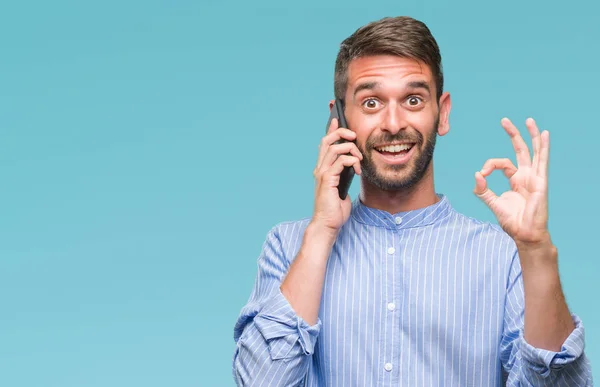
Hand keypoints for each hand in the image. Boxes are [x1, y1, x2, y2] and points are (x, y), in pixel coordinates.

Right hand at [312, 117, 361, 234]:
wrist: (328, 224)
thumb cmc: (335, 209)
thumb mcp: (343, 187)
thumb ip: (344, 174)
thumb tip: (353, 164)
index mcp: (323, 169)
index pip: (325, 143)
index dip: (331, 129)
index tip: (338, 119)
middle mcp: (320, 168)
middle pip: (327, 140)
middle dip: (342, 133)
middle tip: (354, 135)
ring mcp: (322, 174)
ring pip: (335, 148)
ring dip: (351, 149)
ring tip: (359, 159)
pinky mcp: (327, 180)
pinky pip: (340, 161)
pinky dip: (351, 161)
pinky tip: (358, 170)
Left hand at [473, 117, 550, 245]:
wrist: (524, 234)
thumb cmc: (512, 221)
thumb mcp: (492, 203)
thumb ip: (483, 190)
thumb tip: (476, 174)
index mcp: (516, 180)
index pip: (502, 163)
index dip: (489, 165)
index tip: (482, 174)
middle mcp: (526, 176)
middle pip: (521, 150)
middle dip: (513, 134)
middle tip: (504, 120)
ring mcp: (535, 177)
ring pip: (534, 151)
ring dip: (531, 135)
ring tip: (528, 120)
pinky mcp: (540, 182)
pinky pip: (543, 161)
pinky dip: (544, 147)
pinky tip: (544, 134)